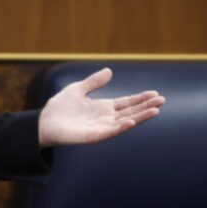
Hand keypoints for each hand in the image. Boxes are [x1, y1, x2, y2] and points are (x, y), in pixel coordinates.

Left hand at [38, 68, 163, 146]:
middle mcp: (106, 118)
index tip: (155, 94)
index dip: (140, 99)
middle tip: (162, 101)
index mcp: (103, 107)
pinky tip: (131, 121)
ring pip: (125, 122)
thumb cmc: (60, 107)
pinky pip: (110, 132)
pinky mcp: (93, 136)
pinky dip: (121, 127)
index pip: (127, 103)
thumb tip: (110, 71)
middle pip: (131, 112)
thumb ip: (94, 82)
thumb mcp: (78, 89)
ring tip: (155, 111)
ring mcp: (101, 128)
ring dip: (140, 117)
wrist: (44, 121)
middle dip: (146, 107)